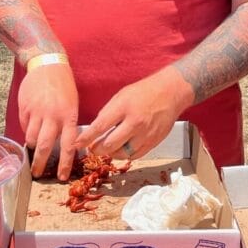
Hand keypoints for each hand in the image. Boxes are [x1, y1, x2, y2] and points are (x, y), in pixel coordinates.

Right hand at [18, 64, 78, 179]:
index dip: (65, 163)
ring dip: (32, 145)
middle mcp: (53, 115)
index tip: (62, 177)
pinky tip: (30, 127)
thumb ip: (67, 123)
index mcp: (69, 115)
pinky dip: (27, 130)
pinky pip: (24, 126)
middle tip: (37, 174)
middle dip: (40, 163)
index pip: (68, 145)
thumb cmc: (64, 85)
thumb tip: (62, 144)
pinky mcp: (25, 107)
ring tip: (33, 147)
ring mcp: (37, 111)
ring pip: (31, 138)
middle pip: (45, 146)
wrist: (48, 64)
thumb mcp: (72, 104)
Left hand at [75, 68, 192, 160]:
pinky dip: (125, 155)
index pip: (100, 126)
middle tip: (93, 148)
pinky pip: (134, 155)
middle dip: (97, 149)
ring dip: (111, 153)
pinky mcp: (153, 142)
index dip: (86, 138)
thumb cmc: (143, 92)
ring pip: (122, 153)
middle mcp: (135, 122)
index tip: (77, 144)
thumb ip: (109, 112)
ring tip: (107, 148)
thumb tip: (96, 129)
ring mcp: (145, 134)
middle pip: (110, 144)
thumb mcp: (122, 95)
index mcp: (124, 107)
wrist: (170, 92)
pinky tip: (122, 149)